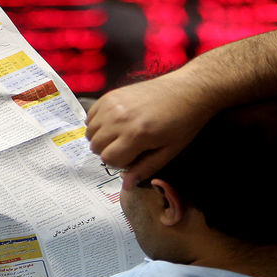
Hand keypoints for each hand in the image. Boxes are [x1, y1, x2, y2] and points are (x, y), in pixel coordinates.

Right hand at [85, 72, 217, 188]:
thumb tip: (126, 185)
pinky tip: (113, 123)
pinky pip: (90, 116)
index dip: (120, 163)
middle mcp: (119, 119)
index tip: (132, 157)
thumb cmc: (182, 123)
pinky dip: (97, 123)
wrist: (186, 91)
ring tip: (119, 134)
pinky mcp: (110, 95)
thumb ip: (145, 168)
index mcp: (136, 135)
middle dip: (109, 151)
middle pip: (96, 146)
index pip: (108, 159)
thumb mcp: (168, 152)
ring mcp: (111, 105)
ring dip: (101, 137)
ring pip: (90, 132)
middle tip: (126, 146)